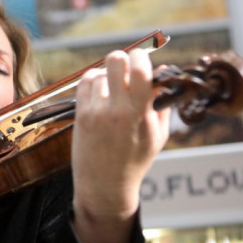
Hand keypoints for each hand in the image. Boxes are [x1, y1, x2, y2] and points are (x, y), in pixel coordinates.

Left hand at [70, 49, 169, 242]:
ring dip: (109, 76)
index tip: (144, 61)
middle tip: (128, 69)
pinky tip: (101, 93)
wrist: (104, 184)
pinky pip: (86, 82)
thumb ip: (161, 103)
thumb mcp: (158, 134)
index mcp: (140, 114)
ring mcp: (95, 111)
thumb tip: (162, 75)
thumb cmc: (135, 159)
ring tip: (114, 91)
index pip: (141, 70)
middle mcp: (116, 110)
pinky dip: (94, 81)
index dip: (143, 58)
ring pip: (100, 72)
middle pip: (116, 60)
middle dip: (124, 59)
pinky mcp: (80, 114)